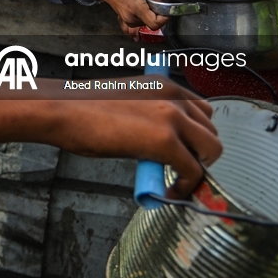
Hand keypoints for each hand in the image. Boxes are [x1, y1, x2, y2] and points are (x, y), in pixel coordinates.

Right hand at [0, 76, 219, 198]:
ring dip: (197, 169)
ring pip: (211, 150)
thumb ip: (151, 115)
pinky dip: (186, 187)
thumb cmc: (84, 110)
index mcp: (165, 85)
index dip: (197, 136)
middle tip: (181, 170)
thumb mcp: (128, 103)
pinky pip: (193, 171)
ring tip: (176, 181)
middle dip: (200, 154)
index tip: (187, 152)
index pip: (202, 111)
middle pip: (211, 130)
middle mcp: (175, 97)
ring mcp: (173, 117)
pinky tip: (170, 193)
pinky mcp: (166, 141)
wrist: (66, 112)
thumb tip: (158, 140)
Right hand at [70, 0, 184, 37]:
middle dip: (157, 10)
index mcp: (136, 8)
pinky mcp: (127, 21)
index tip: (167, 8)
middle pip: (153, 22)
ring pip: (147, 22)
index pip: (155, 23)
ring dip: (150, 12)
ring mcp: (128, 21)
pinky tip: (143, 7)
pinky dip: (144, 17)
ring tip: (146, 0)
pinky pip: (140, 25)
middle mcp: (131, 17)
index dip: (165, 17)